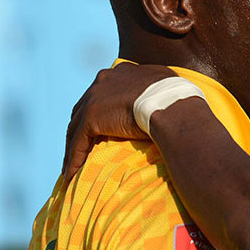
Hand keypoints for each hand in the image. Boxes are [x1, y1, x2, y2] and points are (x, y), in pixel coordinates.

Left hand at [62, 63, 174, 179]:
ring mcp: (95, 99)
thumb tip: (166, 96)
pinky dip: (73, 160)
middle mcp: (103, 81)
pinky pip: (77, 144)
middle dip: (80, 128)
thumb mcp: (167, 86)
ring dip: (73, 147)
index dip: (100, 109)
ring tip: (72, 166)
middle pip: (83, 108)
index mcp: (121, 73)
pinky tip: (71, 176)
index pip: (103, 93)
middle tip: (80, 147)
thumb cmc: (178, 99)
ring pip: (76, 128)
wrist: (172, 106)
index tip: (102, 124)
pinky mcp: (91, 118)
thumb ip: (157, 88)